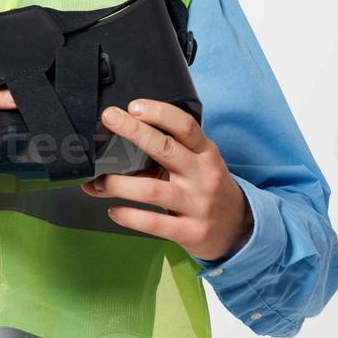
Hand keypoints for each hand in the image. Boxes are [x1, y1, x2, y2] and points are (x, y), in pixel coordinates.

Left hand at [81, 98, 252, 262]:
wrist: (238, 229)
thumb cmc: (208, 189)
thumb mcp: (198, 166)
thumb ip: (166, 155)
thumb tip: (115, 148)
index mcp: (205, 153)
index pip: (186, 126)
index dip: (159, 113)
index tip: (134, 106)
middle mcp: (202, 175)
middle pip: (166, 149)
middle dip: (134, 131)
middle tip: (109, 119)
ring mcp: (197, 204)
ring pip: (151, 190)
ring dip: (118, 184)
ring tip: (98, 182)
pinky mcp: (190, 232)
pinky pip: (153, 223)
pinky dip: (129, 216)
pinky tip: (114, 211)